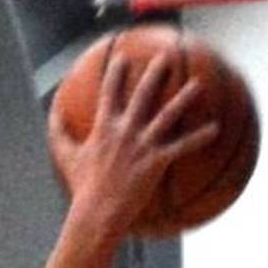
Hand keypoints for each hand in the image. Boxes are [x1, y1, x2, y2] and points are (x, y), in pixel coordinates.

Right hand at [49, 48, 218, 238]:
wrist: (98, 211)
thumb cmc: (81, 186)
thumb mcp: (65, 155)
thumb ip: (59, 131)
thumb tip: (52, 112)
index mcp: (104, 126)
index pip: (110, 90)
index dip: (117, 71)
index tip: (123, 56)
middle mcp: (125, 130)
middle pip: (143, 94)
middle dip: (155, 72)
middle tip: (167, 56)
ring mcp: (142, 145)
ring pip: (167, 115)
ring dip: (184, 98)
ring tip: (198, 84)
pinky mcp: (156, 162)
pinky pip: (182, 146)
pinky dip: (199, 137)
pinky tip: (216, 129)